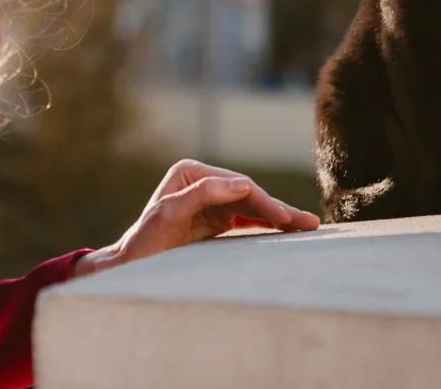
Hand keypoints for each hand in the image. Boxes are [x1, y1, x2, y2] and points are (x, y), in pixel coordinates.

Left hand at [73, 159, 318, 277]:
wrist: (131, 266)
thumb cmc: (145, 241)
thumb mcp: (169, 214)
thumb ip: (204, 194)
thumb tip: (243, 182)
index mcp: (191, 172)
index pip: (238, 185)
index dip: (263, 201)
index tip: (285, 218)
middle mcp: (202, 182)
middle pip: (249, 195)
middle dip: (279, 210)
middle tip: (309, 224)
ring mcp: (210, 201)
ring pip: (252, 208)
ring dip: (278, 218)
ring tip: (306, 227)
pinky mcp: (214, 220)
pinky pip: (246, 221)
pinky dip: (266, 226)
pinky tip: (286, 231)